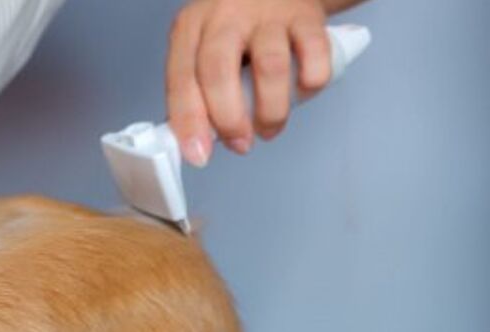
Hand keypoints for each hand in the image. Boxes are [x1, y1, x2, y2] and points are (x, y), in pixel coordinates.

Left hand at [166, 0, 334, 165]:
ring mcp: (267, 13)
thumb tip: (197, 141)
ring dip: (271, 110)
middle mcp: (224, 16)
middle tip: (240, 144)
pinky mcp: (306, 14)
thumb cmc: (237, 27)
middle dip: (229, 119)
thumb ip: (198, 89)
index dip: (189, 122)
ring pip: (270, 67)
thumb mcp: (205, 48)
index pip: (181, 79)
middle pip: (218, 72)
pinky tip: (303, 92)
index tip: (199, 154)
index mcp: (190, 28)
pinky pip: (314, 55)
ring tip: (270, 128)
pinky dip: (311, 83)